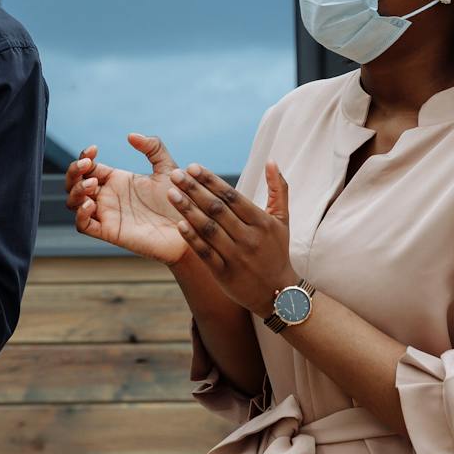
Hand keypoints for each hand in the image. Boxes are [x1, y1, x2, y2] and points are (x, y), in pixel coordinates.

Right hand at [65, 134, 192, 263]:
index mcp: (117, 180)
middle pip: (74, 183)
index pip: (88, 167)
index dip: (84, 157)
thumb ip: (153, 148)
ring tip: (92, 184)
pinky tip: (92, 204)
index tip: (94, 150)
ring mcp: (107, 214)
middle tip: (88, 165)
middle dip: (75, 171)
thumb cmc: (181, 200)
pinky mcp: (110, 232)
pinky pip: (83, 225)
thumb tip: (130, 136)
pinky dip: (80, 214)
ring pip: (73, 203)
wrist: (192, 228)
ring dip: (76, 191)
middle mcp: (108, 196)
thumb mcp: (168, 168)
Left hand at [167, 162, 295, 315]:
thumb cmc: (277, 251)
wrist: (278, 293)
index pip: (232, 196)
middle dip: (194, 190)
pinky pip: (205, 253)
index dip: (211, 181)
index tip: (193, 167)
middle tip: (175, 175)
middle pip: (217, 209)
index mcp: (262, 222)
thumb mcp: (282, 220)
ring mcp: (237, 256)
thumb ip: (278, 190)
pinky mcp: (224, 274)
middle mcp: (249, 238)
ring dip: (188, 210)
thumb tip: (271, 160)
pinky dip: (192, 239)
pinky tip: (178, 224)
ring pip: (209, 229)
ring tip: (171, 194)